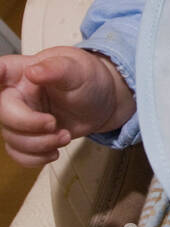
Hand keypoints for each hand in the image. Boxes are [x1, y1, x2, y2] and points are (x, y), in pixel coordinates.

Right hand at [0, 46, 130, 167]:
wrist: (102, 103)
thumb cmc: (89, 79)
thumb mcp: (79, 70)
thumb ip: (57, 68)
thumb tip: (33, 71)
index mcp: (23, 70)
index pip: (0, 69)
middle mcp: (17, 93)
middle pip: (4, 112)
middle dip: (29, 124)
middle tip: (54, 123)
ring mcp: (20, 116)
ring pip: (11, 137)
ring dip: (40, 144)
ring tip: (64, 136)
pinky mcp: (28, 135)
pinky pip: (18, 153)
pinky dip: (36, 158)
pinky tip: (53, 150)